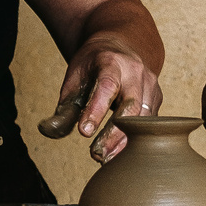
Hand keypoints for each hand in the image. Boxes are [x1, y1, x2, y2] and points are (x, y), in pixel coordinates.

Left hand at [44, 32, 160, 162]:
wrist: (120, 46)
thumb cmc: (94, 65)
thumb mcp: (75, 78)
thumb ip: (64, 107)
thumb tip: (48, 131)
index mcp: (111, 62)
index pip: (106, 86)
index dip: (96, 110)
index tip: (83, 132)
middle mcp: (135, 71)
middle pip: (132, 105)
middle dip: (115, 133)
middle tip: (96, 154)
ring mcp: (150, 85)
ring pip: (144, 119)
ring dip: (125, 142)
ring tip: (106, 159)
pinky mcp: (157, 99)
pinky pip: (149, 124)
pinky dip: (134, 141)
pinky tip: (118, 154)